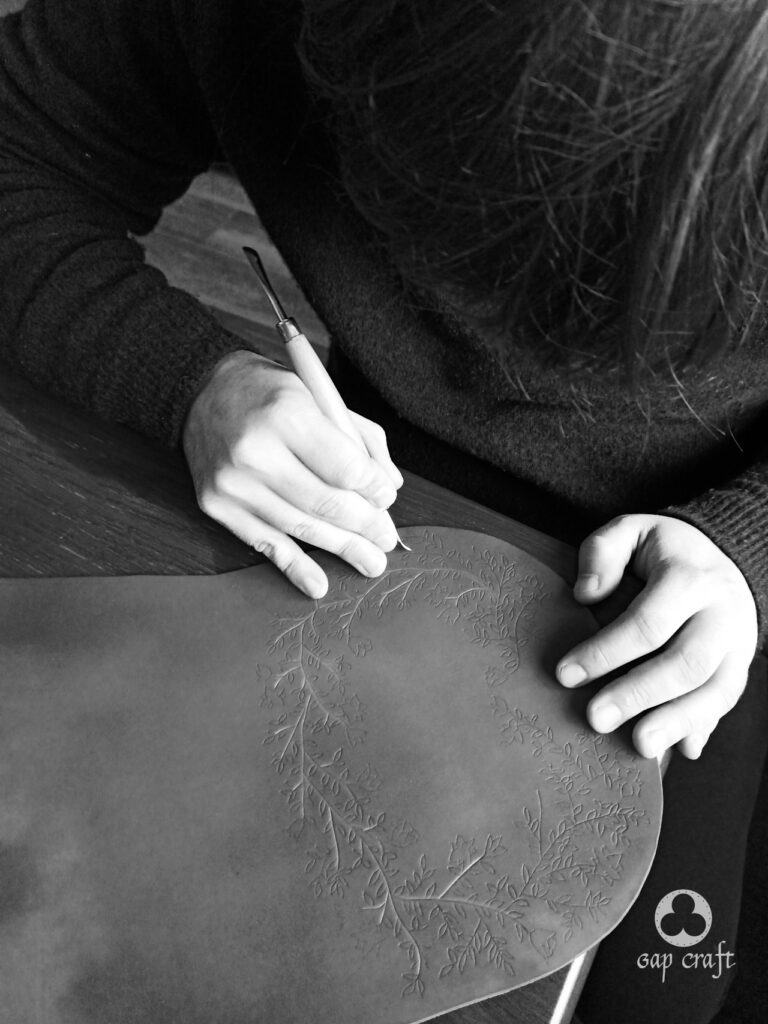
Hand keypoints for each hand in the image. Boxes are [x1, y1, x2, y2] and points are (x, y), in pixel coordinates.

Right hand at [182, 350, 403, 597]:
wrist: (201, 394)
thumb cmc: (270, 395)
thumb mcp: (319, 396)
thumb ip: (359, 438)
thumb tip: (389, 485)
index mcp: (287, 414)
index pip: (345, 468)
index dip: (373, 490)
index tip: (387, 499)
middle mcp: (256, 451)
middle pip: (326, 503)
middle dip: (365, 525)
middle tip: (387, 540)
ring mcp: (234, 484)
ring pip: (302, 528)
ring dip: (343, 549)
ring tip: (370, 561)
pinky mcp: (217, 506)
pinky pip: (266, 544)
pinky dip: (296, 568)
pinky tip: (319, 584)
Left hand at [556, 514, 757, 759]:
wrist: (724, 554)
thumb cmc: (664, 549)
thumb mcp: (631, 530)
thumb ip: (603, 552)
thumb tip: (585, 593)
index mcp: (690, 577)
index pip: (648, 621)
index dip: (606, 651)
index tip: (565, 674)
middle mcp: (722, 613)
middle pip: (686, 662)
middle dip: (639, 695)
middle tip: (595, 719)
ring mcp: (738, 644)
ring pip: (715, 691)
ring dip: (675, 722)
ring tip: (638, 746)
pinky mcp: (740, 667)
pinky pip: (725, 703)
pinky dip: (702, 728)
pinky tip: (679, 750)